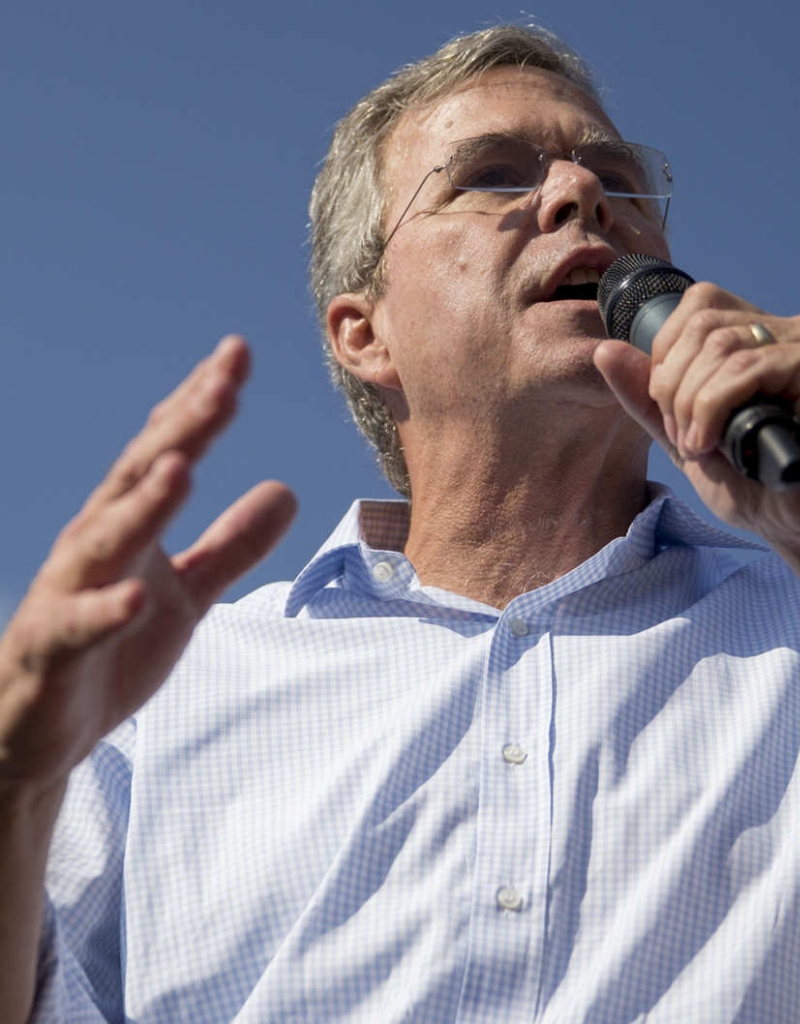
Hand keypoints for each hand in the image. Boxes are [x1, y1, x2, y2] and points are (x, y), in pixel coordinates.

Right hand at [0, 336, 296, 796]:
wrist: (40, 729)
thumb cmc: (113, 648)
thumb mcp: (188, 592)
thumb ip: (233, 544)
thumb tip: (287, 489)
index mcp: (130, 525)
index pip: (166, 450)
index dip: (200, 404)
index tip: (237, 354)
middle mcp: (96, 545)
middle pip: (140, 476)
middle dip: (182, 428)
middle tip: (224, 381)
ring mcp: (71, 593)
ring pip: (106, 539)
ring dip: (145, 503)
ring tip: (184, 466)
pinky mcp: (54, 648)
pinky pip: (80, 627)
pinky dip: (109, 610)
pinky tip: (141, 596)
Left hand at [594, 282, 799, 608]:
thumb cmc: (760, 488)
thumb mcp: (688, 438)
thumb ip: (649, 398)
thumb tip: (604, 350)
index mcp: (765, 336)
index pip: (697, 306)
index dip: (666, 356)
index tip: (671, 417)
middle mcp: (793, 328)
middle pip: (702, 320)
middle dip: (673, 384)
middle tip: (683, 438)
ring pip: (720, 344)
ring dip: (691, 403)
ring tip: (699, 446)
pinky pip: (747, 367)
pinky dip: (713, 407)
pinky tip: (713, 443)